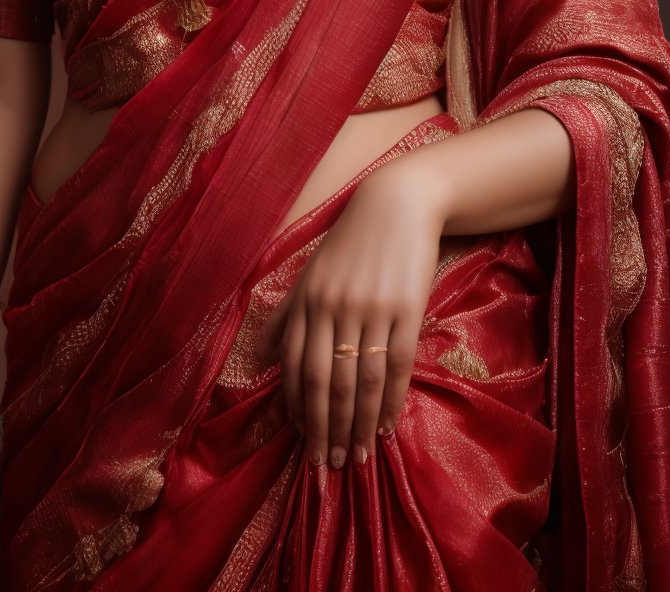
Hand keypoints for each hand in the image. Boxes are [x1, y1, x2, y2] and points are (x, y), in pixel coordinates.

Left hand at [256, 161, 444, 469]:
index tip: (303, 442)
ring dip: (359, 425)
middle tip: (328, 465)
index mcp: (308, 300)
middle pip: (328, 382)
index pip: (298, 368)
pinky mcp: (406, 308)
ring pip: (362, 381)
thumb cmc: (350, 241)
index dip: (299, 410)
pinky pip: (398, 365)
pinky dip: (391, 401)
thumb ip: (287, 314)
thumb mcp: (310, 273)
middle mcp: (334, 307)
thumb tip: (262, 356)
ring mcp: (372, 309)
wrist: (397, 203)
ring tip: (358, 457)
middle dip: (325, 429)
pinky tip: (388, 425)